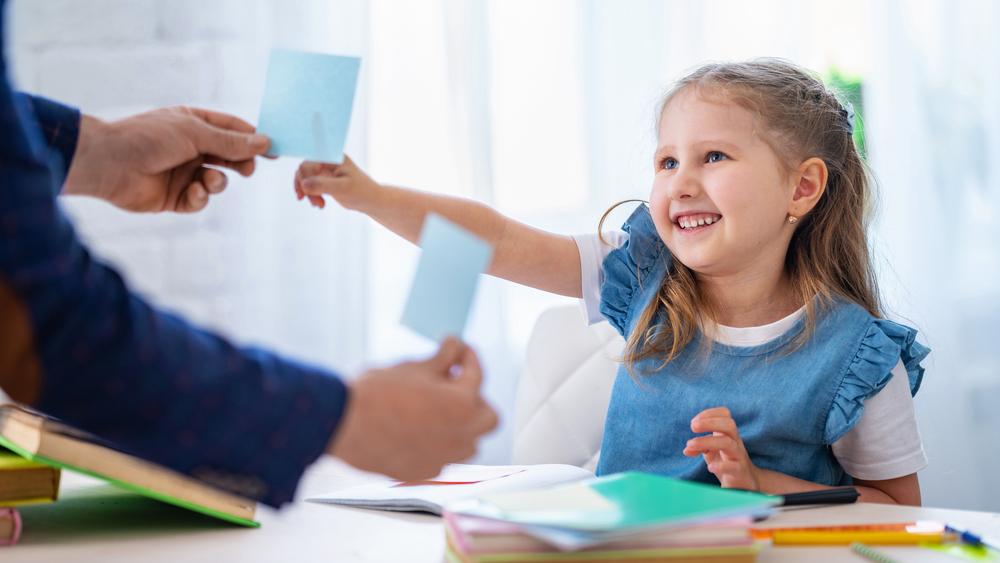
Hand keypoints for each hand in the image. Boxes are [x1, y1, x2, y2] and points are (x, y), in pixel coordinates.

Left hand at [63, 107, 270, 212]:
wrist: (109, 164)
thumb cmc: (148, 138)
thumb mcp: (195, 133)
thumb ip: (231, 141)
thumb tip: (265, 142)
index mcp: (193, 123)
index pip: (231, 129)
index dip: (253, 138)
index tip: (274, 149)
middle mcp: (189, 147)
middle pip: (228, 156)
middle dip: (239, 162)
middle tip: (248, 168)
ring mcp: (182, 172)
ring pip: (216, 180)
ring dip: (217, 182)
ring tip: (210, 180)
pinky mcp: (174, 197)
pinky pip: (199, 200)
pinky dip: (200, 198)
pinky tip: (193, 192)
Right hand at [294, 155, 378, 210]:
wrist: (370, 200)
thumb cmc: (361, 191)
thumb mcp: (342, 188)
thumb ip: (323, 185)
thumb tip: (304, 184)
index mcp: (332, 157)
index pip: (309, 162)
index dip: (303, 177)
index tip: (304, 192)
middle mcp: (327, 161)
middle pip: (304, 171)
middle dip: (306, 188)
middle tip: (315, 203)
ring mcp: (325, 170)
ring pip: (305, 178)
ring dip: (308, 193)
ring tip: (319, 205)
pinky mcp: (324, 180)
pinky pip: (310, 185)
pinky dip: (311, 195)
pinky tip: (319, 204)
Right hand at [329, 338, 497, 480]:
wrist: (344, 424)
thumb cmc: (378, 392)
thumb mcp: (413, 368)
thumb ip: (442, 359)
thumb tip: (454, 346)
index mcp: (462, 404)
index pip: (477, 374)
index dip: (468, 356)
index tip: (458, 349)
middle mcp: (461, 435)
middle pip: (488, 417)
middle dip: (475, 399)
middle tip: (454, 384)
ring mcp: (443, 457)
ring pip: (469, 442)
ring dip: (461, 425)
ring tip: (437, 409)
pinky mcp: (423, 471)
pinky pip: (443, 457)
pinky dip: (438, 443)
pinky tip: (418, 430)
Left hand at [683, 407, 760, 489]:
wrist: (747, 482)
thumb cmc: (727, 462)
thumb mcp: (711, 452)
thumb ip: (699, 447)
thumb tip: (686, 450)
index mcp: (729, 434)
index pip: (725, 414)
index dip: (709, 414)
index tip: (693, 422)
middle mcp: (735, 442)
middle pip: (729, 424)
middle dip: (709, 422)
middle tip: (692, 427)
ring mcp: (739, 456)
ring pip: (728, 443)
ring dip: (707, 442)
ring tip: (690, 445)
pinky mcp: (740, 472)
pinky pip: (734, 466)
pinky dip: (721, 466)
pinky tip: (710, 467)